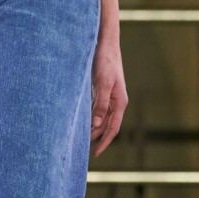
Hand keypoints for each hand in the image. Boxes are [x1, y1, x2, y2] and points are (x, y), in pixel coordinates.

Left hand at [90, 36, 127, 155]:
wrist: (105, 43)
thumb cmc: (106, 61)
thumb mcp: (103, 83)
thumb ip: (100, 104)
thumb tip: (96, 125)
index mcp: (119, 102)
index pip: (113, 129)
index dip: (104, 142)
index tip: (94, 154)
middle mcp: (115, 101)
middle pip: (106, 125)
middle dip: (97, 138)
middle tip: (82, 150)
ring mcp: (108, 96)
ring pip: (100, 118)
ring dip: (92, 128)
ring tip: (79, 138)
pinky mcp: (101, 90)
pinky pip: (96, 108)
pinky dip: (89, 117)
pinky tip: (80, 121)